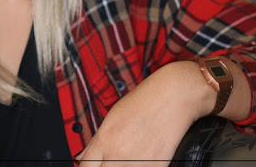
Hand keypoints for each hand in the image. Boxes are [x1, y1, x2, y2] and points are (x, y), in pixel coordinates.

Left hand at [74, 61, 213, 165]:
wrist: (173, 96)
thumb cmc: (143, 101)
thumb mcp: (112, 116)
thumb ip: (97, 141)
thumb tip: (82, 157)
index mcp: (104, 139)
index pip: (86, 166)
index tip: (94, 165)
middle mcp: (118, 154)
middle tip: (112, 161)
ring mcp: (138, 163)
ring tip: (130, 156)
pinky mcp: (157, 166)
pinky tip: (144, 157)